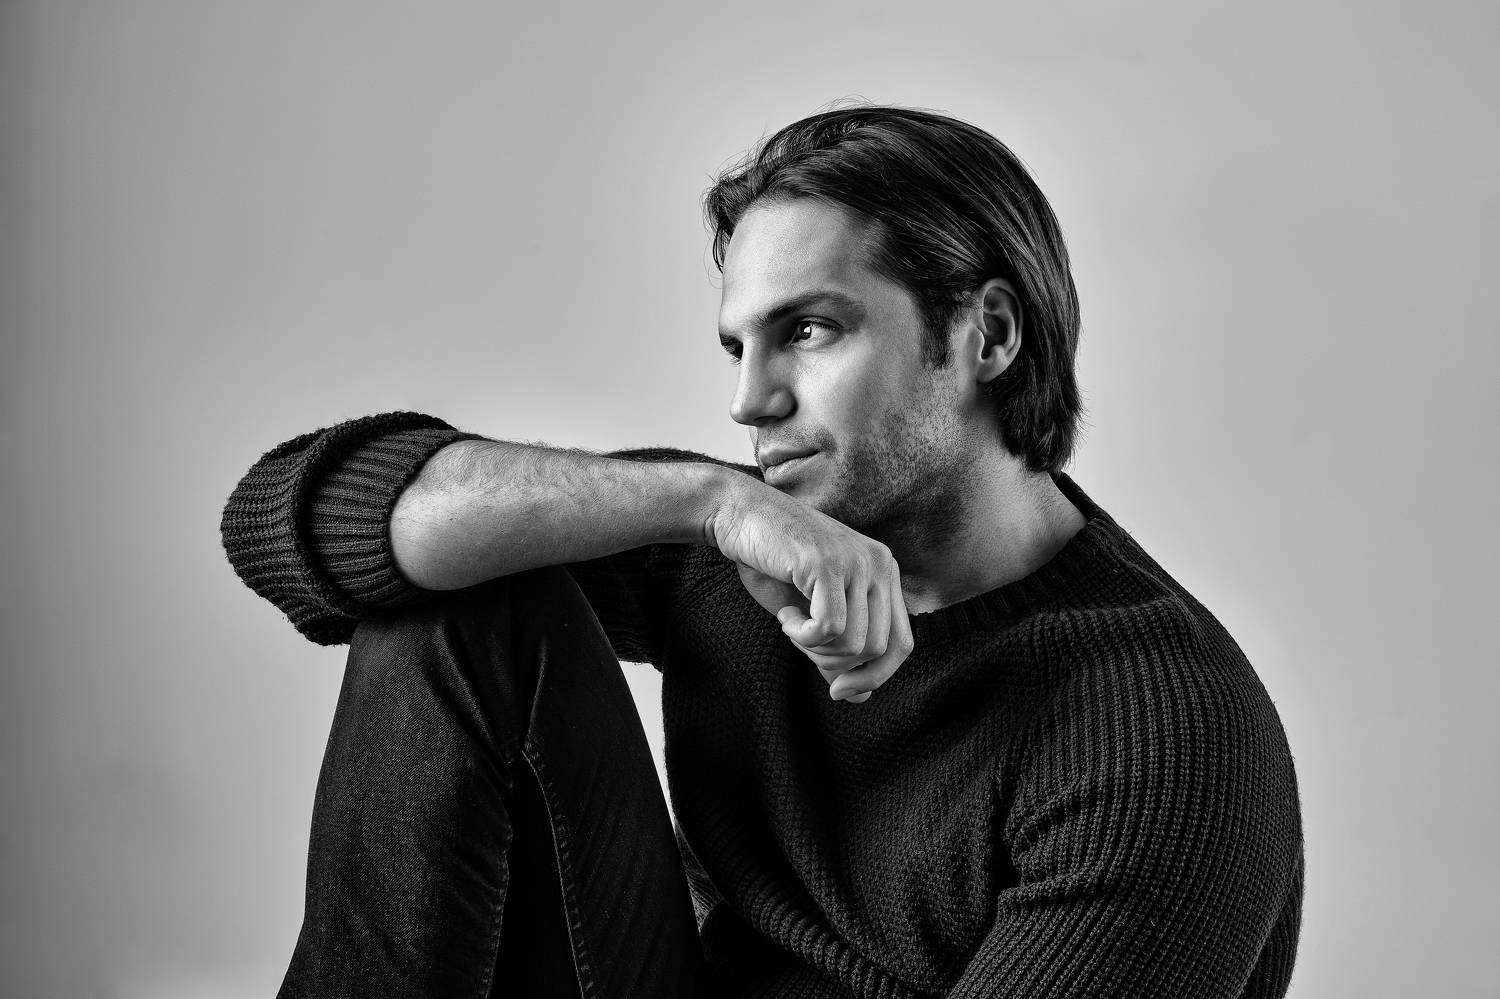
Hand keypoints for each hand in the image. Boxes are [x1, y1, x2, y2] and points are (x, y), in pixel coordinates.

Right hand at [707, 477, 914, 702]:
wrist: (739, 515)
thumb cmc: (772, 563)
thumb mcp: (811, 613)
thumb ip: (838, 649)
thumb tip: (860, 695)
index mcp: (884, 573)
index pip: (902, 642)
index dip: (875, 676)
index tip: (839, 691)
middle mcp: (880, 564)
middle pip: (879, 649)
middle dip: (836, 664)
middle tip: (803, 644)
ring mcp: (857, 562)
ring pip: (854, 644)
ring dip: (814, 648)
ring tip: (792, 623)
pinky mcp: (829, 564)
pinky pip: (829, 629)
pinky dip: (802, 635)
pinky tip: (786, 614)